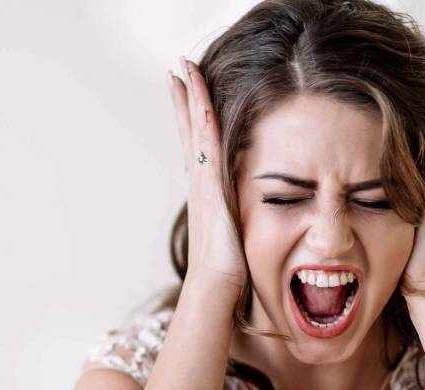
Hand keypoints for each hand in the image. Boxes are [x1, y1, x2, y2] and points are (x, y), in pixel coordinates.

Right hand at [167, 57, 247, 290]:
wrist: (216, 287)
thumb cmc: (227, 272)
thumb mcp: (235, 235)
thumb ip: (238, 220)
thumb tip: (245, 220)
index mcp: (207, 191)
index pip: (198, 145)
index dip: (192, 118)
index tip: (187, 91)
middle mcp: (200, 181)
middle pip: (189, 129)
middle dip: (185, 98)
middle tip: (179, 68)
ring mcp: (201, 181)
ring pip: (195, 129)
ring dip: (190, 97)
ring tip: (184, 69)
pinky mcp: (209, 185)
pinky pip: (206, 142)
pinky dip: (201, 116)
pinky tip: (201, 95)